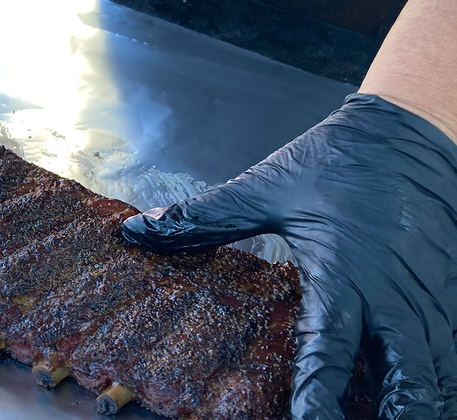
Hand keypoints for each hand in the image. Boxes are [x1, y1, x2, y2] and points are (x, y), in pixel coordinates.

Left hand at [122, 94, 456, 417]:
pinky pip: (454, 349)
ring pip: (441, 373)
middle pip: (411, 383)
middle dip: (395, 415)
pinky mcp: (454, 290)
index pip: (329, 356)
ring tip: (396, 414)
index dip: (318, 401)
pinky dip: (437, 375)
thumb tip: (141, 231)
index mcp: (343, 276)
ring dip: (420, 401)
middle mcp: (394, 297)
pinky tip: (418, 386)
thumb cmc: (336, 161)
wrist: (409, 130)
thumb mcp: (265, 190)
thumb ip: (203, 218)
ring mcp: (433, 297)